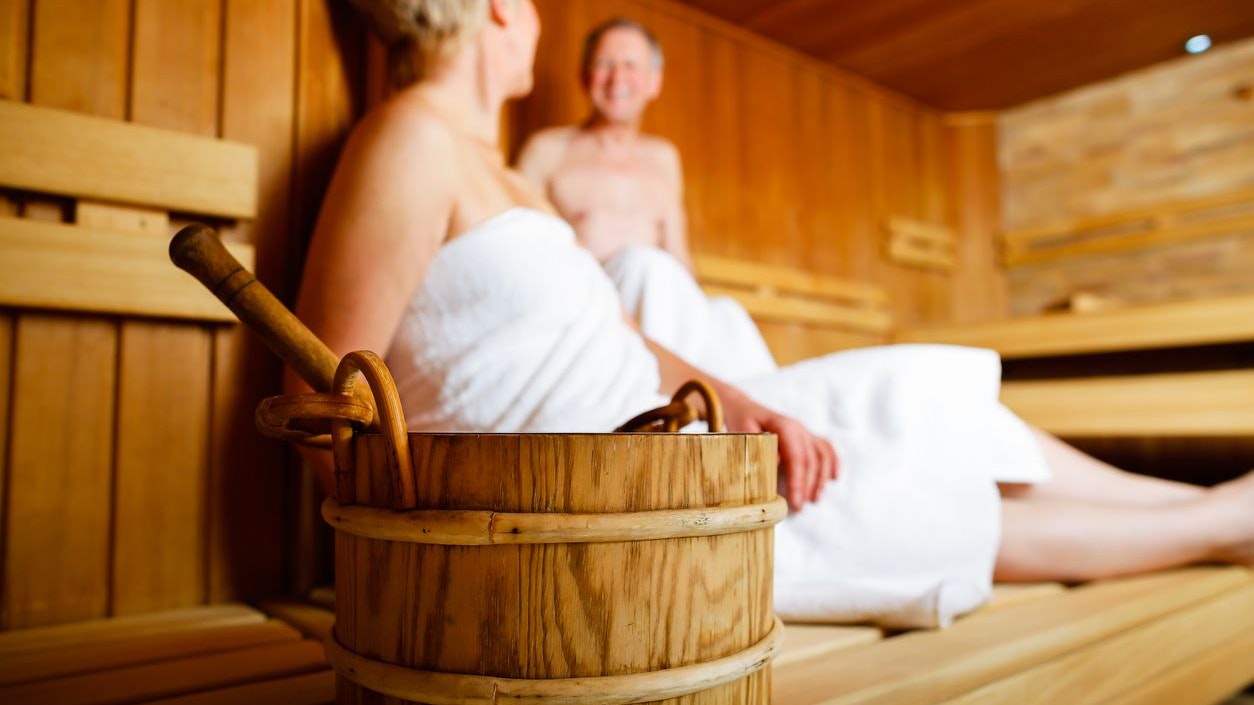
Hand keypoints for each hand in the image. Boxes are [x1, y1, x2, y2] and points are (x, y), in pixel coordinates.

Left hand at [721, 389, 838, 510]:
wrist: (744, 408)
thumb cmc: (742, 421)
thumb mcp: (742, 432)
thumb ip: (757, 447)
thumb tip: (776, 463)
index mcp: (783, 426)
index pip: (796, 456)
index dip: (798, 479)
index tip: (795, 500)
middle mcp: (798, 428)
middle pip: (810, 459)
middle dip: (807, 485)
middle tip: (799, 507)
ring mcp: (804, 431)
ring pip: (821, 455)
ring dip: (820, 478)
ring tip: (815, 499)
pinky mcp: (807, 436)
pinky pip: (825, 447)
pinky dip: (833, 462)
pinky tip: (834, 477)